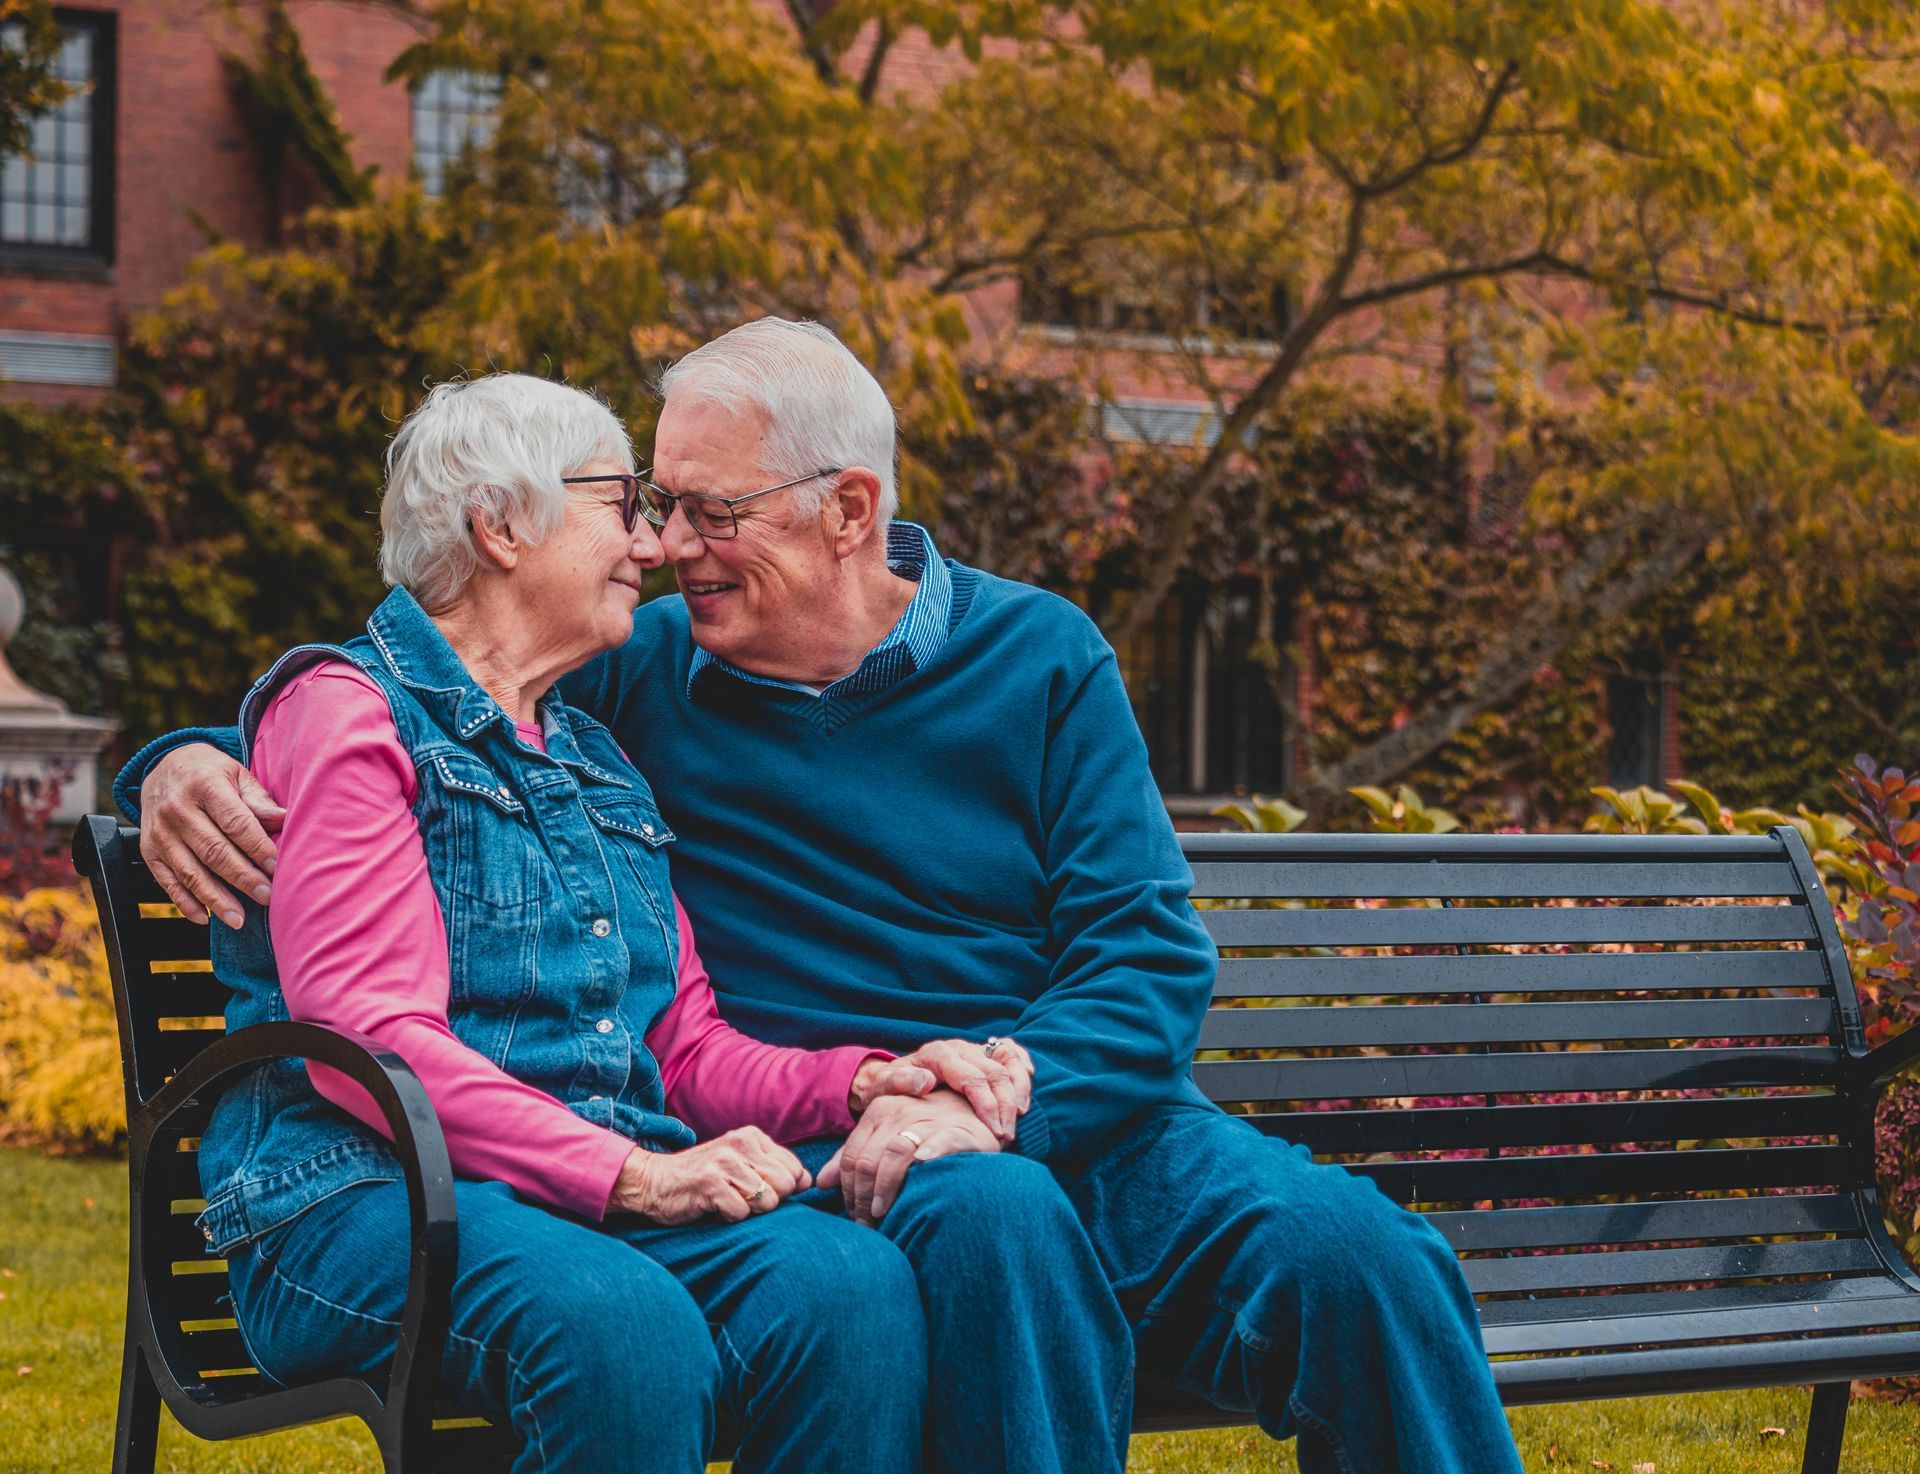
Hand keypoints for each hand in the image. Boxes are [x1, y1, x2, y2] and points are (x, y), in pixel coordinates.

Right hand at [139, 744, 285, 928]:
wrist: (163, 767)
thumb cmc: (210, 774)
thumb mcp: (236, 774)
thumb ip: (258, 800)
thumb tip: (285, 821)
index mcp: (205, 786)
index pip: (235, 822)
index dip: (256, 847)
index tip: (276, 867)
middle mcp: (177, 810)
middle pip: (213, 850)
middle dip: (242, 877)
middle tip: (266, 896)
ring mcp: (160, 833)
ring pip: (189, 871)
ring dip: (215, 898)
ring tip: (238, 919)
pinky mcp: (148, 850)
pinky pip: (166, 881)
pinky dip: (184, 903)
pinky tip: (205, 918)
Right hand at [607, 1127, 810, 1224]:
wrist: (652, 1182)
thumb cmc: (703, 1178)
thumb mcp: (741, 1165)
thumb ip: (774, 1170)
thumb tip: (808, 1182)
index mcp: (752, 1136)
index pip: (795, 1170)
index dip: (782, 1189)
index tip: (756, 1190)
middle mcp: (740, 1144)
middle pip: (786, 1186)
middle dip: (768, 1201)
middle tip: (739, 1197)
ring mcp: (724, 1162)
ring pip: (767, 1201)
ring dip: (747, 1211)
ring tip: (726, 1201)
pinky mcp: (709, 1183)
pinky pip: (741, 1213)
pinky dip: (729, 1218)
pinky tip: (713, 1208)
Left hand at [817, 1090, 998, 1225]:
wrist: (976, 1113)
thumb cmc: (927, 1130)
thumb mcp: (888, 1136)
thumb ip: (856, 1156)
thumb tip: (821, 1182)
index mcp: (879, 1111)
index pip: (851, 1157)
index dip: (848, 1192)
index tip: (854, 1216)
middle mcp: (898, 1110)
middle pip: (868, 1161)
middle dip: (862, 1198)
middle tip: (867, 1225)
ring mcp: (927, 1119)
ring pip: (894, 1154)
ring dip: (884, 1189)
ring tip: (882, 1215)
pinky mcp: (956, 1130)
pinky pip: (937, 1143)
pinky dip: (927, 1156)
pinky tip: (920, 1170)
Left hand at [850, 1038, 1033, 1141]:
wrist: (887, 1079)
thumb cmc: (886, 1089)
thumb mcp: (883, 1088)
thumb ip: (899, 1082)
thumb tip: (925, 1081)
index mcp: (937, 1054)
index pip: (972, 1078)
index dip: (987, 1104)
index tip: (995, 1130)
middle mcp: (958, 1048)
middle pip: (994, 1072)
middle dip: (1006, 1105)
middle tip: (1008, 1135)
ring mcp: (971, 1049)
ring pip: (1007, 1062)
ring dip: (1018, 1090)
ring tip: (1019, 1118)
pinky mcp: (981, 1054)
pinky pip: (1010, 1053)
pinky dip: (1021, 1069)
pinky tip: (1023, 1093)